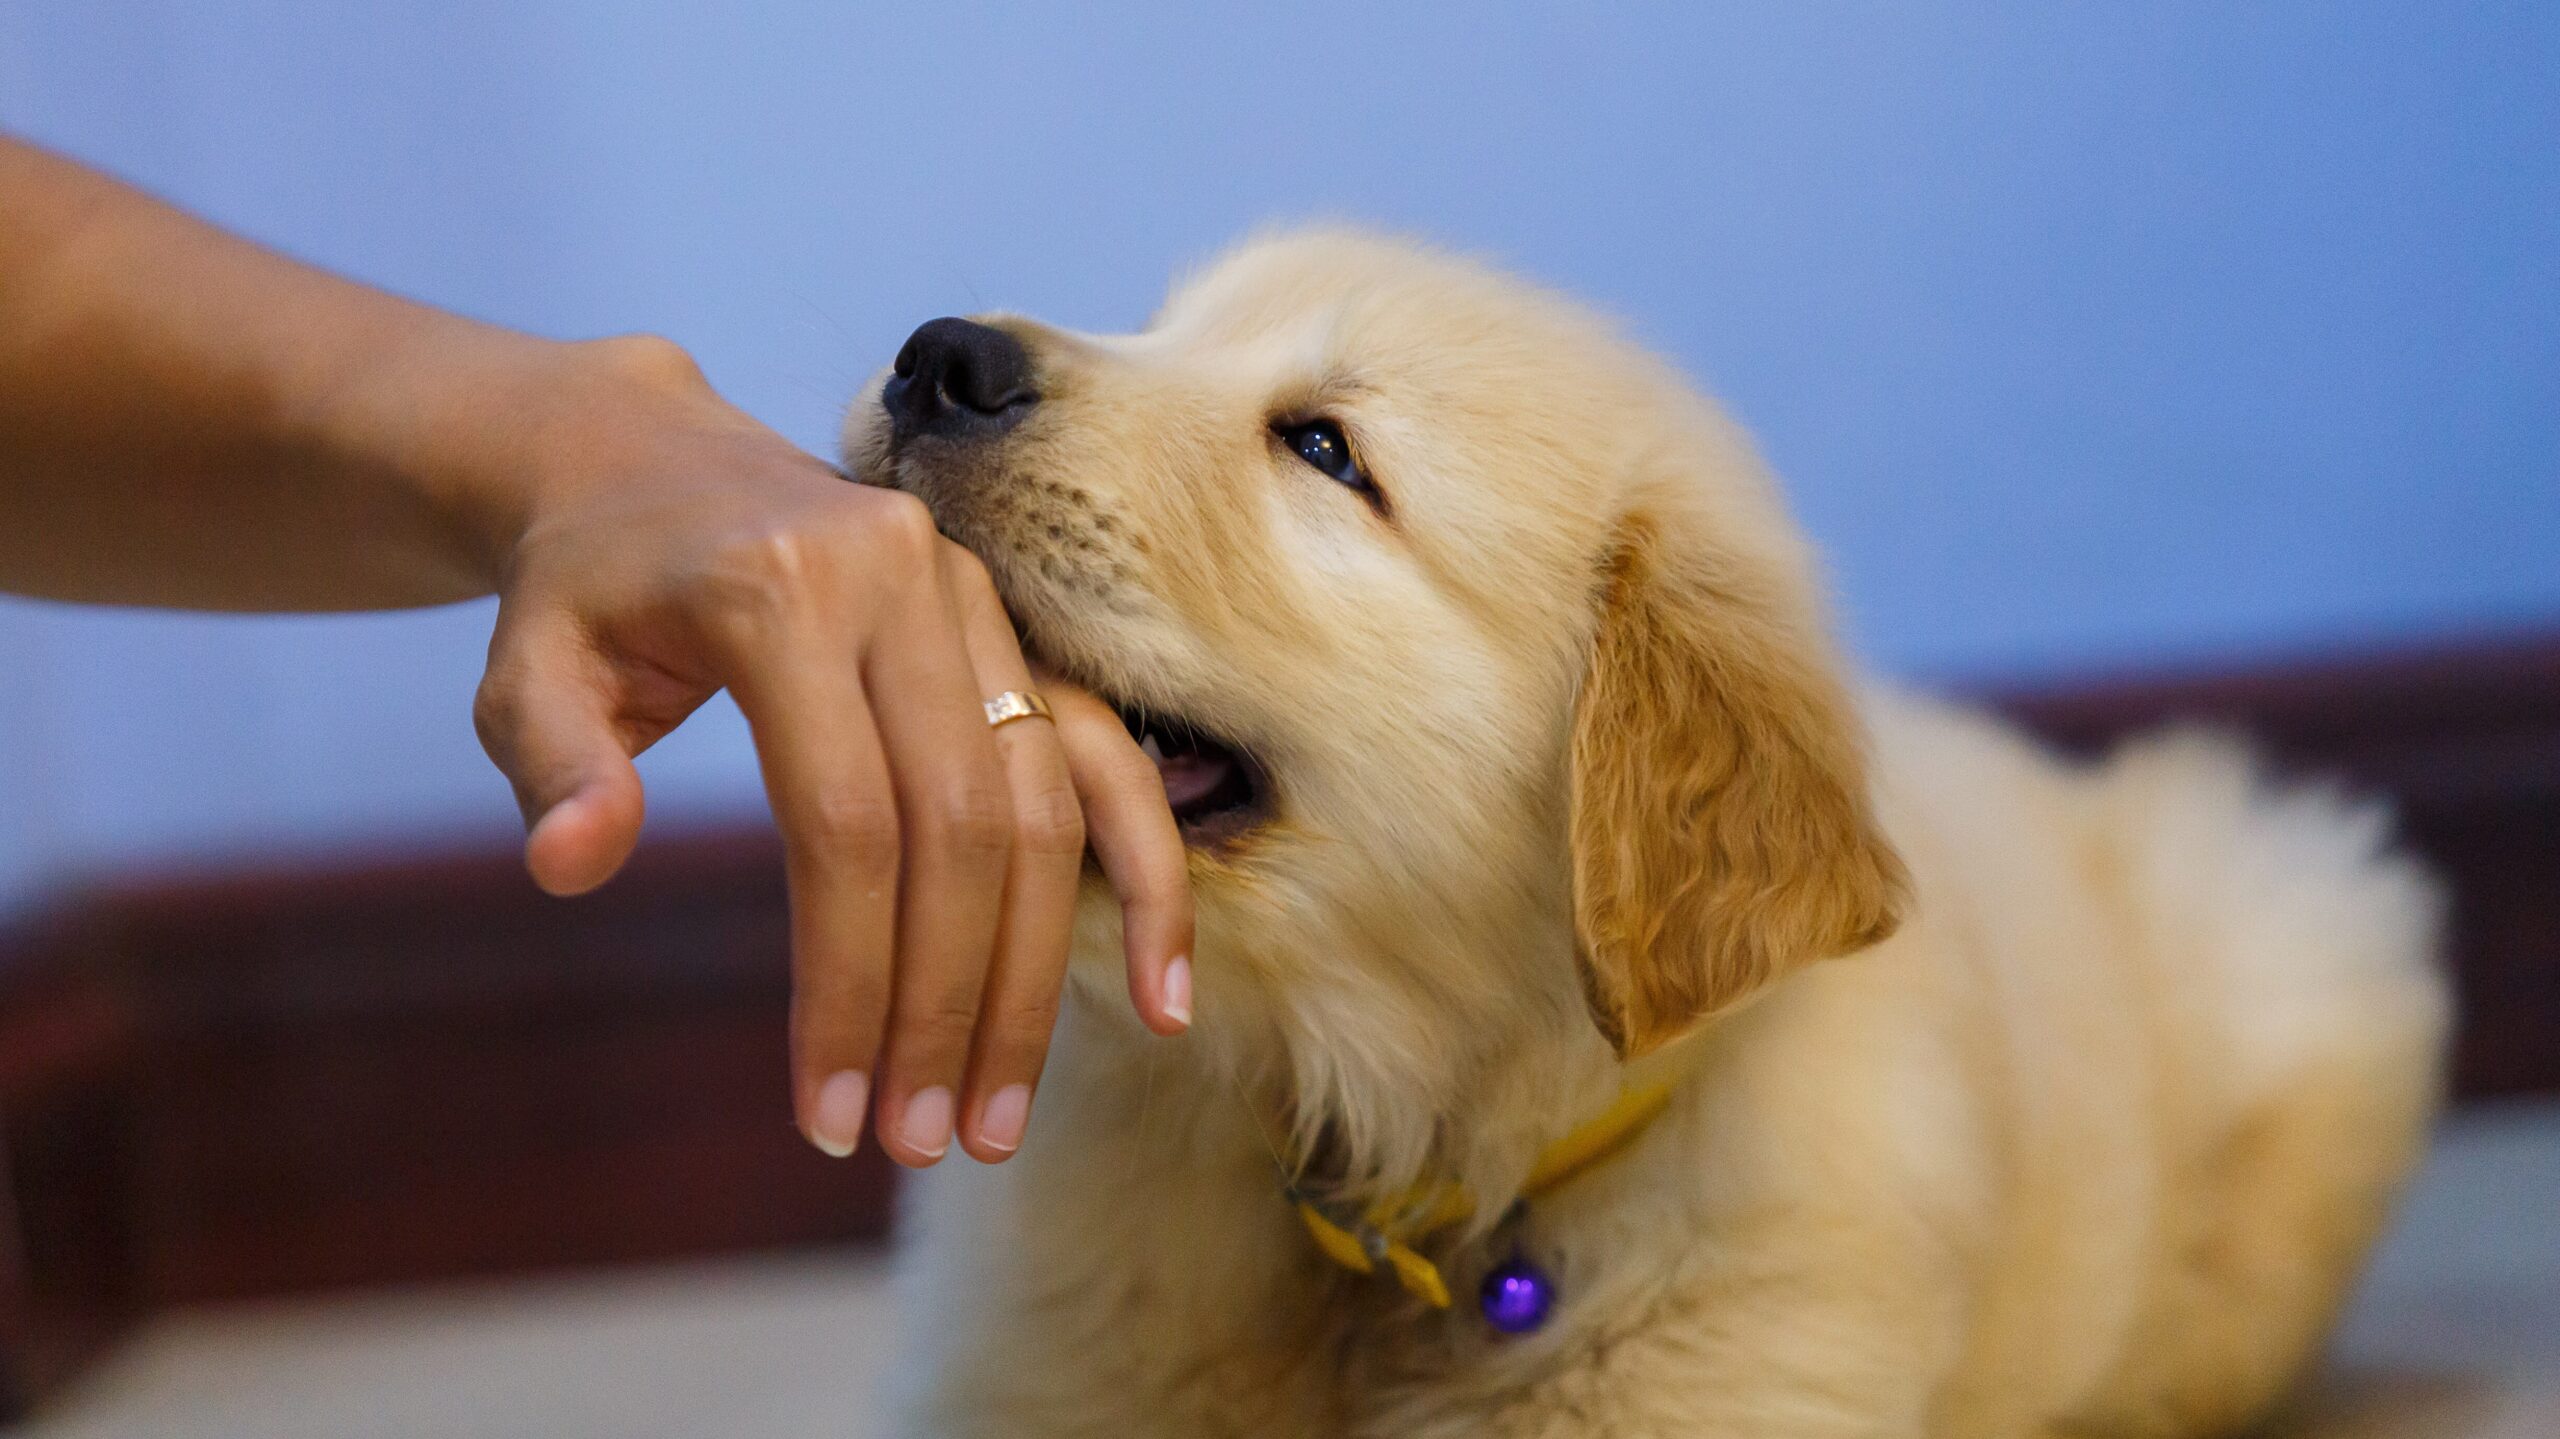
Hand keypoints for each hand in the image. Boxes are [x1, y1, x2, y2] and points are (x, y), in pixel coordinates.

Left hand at [442, 336, 1192, 1165]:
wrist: (658, 460)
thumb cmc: (586, 585)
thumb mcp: (525, 660)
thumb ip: (552, 760)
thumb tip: (575, 866)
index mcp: (784, 588)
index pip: (845, 822)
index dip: (849, 980)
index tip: (828, 1116)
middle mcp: (906, 583)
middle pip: (962, 829)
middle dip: (948, 1004)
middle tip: (922, 1143)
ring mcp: (979, 605)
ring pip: (1041, 810)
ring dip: (1031, 978)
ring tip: (996, 1117)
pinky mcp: (1018, 635)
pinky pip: (1104, 760)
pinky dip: (1143, 875)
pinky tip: (1161, 997)